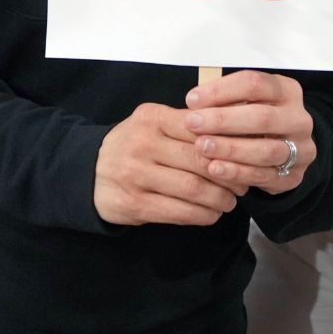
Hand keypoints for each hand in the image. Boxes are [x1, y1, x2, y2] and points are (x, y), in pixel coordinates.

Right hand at [95, 103, 245, 225]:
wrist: (89, 172)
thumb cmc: (133, 145)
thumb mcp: (153, 124)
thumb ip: (187, 125)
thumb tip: (235, 131)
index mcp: (152, 118)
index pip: (200, 128)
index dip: (228, 144)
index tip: (244, 155)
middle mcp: (142, 144)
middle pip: (200, 160)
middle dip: (229, 175)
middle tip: (243, 184)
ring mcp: (136, 175)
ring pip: (193, 189)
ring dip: (219, 198)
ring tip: (229, 201)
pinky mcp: (135, 204)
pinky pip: (179, 212)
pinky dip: (202, 215)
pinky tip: (211, 213)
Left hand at [184, 70, 316, 196]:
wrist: (286, 151)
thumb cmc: (256, 120)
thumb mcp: (246, 102)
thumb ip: (224, 101)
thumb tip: (194, 104)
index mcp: (286, 91)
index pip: (254, 84)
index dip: (221, 90)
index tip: (192, 99)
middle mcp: (299, 118)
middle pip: (262, 117)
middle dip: (223, 120)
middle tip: (193, 123)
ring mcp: (301, 149)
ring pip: (266, 150)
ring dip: (230, 148)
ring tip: (202, 147)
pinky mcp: (294, 175)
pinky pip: (264, 175)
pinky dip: (237, 172)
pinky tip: (215, 168)